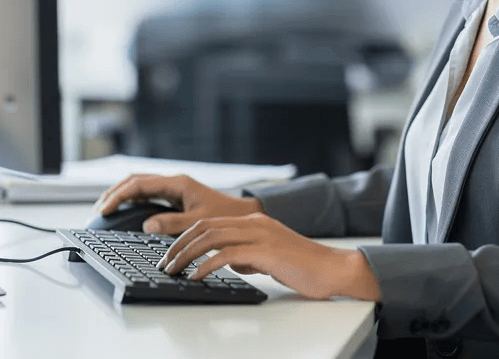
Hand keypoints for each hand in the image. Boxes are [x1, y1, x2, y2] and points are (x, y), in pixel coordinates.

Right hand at [93, 174, 263, 234]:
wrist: (242, 214)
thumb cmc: (224, 216)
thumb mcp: (198, 222)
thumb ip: (172, 224)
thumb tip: (146, 225)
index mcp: (177, 183)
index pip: (139, 184)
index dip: (118, 196)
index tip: (104, 210)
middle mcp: (173, 182)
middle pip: (135, 181)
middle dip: (114, 193)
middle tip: (97, 211)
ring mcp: (173, 188)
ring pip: (139, 185)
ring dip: (121, 195)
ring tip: (104, 210)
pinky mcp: (174, 196)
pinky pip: (147, 193)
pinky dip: (132, 199)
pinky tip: (123, 210)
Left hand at [157, 213, 380, 301]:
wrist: (333, 269)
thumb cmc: (304, 267)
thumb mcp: (269, 257)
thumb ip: (248, 255)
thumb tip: (228, 261)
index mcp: (255, 221)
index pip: (210, 222)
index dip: (186, 236)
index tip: (171, 253)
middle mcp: (255, 223)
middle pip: (205, 226)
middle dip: (179, 244)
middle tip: (165, 263)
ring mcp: (260, 234)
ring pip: (211, 237)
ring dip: (186, 254)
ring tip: (173, 270)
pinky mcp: (265, 251)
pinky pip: (226, 255)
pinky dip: (206, 265)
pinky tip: (197, 276)